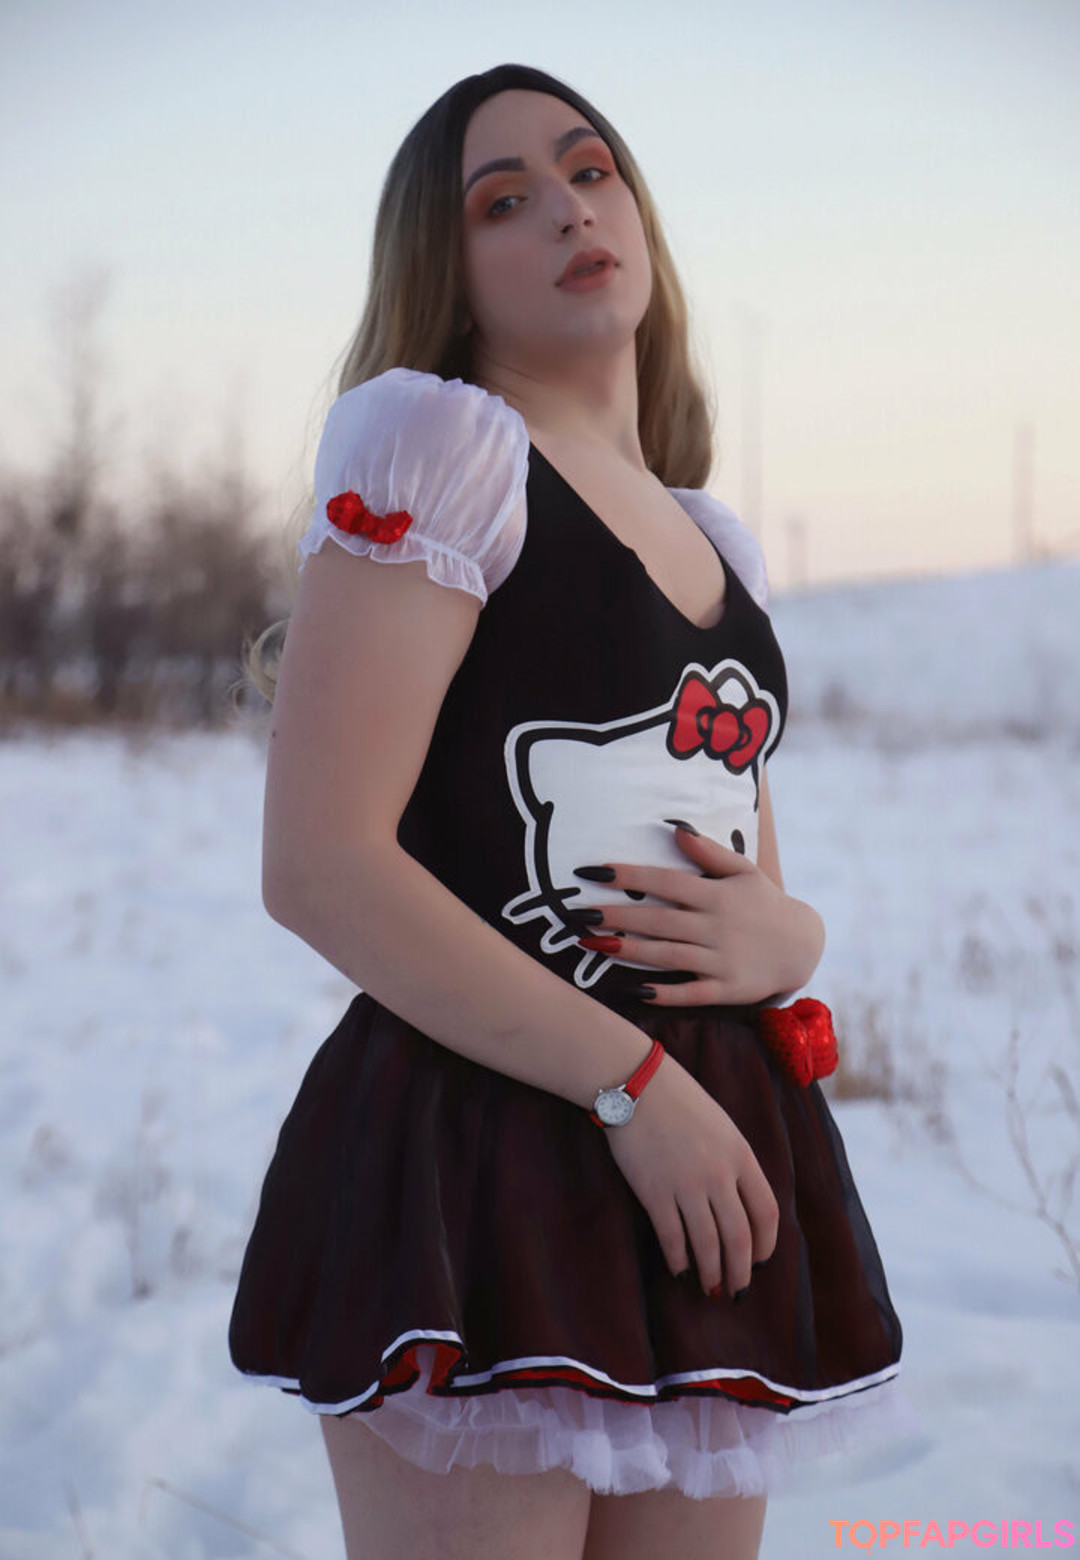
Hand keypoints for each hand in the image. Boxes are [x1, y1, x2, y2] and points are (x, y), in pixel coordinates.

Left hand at [571, 822, 823, 1006]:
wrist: (803, 945)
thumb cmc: (764, 903)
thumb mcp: (744, 871)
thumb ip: (709, 852)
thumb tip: (674, 828)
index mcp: (717, 895)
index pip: (665, 883)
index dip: (629, 877)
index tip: (592, 872)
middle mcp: (716, 926)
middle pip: (659, 921)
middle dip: (617, 917)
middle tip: (578, 914)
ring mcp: (722, 960)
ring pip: (668, 956)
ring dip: (629, 951)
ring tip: (592, 945)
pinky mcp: (728, 989)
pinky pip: (692, 992)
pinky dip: (665, 993)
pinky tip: (635, 990)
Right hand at [604, 1050, 779, 1293]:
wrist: (636, 1085)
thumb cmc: (679, 1102)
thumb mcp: (722, 1127)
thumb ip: (735, 1163)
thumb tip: (740, 1207)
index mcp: (741, 1155)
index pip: (767, 1212)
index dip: (766, 1245)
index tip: (760, 1262)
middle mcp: (719, 1174)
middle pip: (739, 1237)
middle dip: (739, 1271)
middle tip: (736, 1291)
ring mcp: (686, 1185)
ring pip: (707, 1244)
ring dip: (710, 1273)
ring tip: (710, 1289)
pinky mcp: (654, 1192)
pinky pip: (672, 1237)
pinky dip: (678, 1260)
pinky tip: (680, 1270)